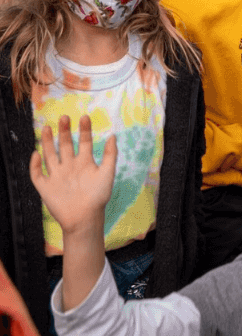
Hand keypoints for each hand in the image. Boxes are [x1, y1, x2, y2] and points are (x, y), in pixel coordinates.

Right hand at [29, 115, 116, 235]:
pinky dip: (35, 165)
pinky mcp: (46, 187)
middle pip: (65, 145)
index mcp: (85, 162)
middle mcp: (70, 166)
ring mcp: (57, 175)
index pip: (84, 141)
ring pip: (50, 155)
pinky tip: (36, 154)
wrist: (85, 218)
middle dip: (64, 131)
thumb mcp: (107, 173)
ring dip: (47, 142)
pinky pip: (37, 174)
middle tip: (64, 117)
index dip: (84, 129)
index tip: (85, 117)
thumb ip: (110, 155)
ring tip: (47, 127)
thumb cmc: (98, 197)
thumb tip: (112, 135)